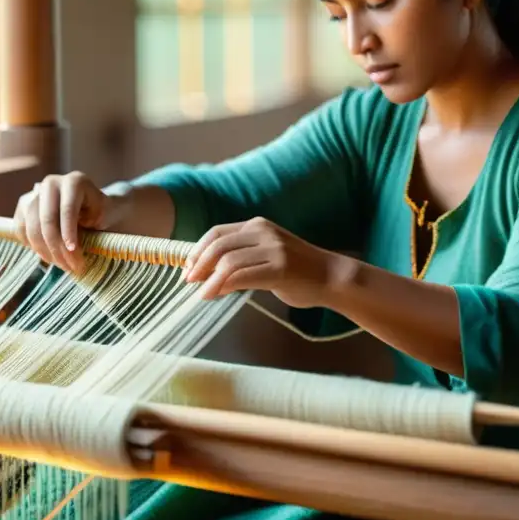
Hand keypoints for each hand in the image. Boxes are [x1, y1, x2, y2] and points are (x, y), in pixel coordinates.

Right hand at [13, 171, 123, 273]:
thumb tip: (72, 249)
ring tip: (60, 265)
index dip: (69, 233)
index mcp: (75, 181)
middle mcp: (52, 183)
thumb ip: (89, 227)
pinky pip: (21, 228)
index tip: (74, 252)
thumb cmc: (100, 213)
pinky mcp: (23, 205)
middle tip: (70, 266)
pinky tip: (46, 256)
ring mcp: (35, 192)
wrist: (90, 207)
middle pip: (47, 219)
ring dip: (44, 251)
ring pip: (32, 226)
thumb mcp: (102, 217)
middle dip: (57, 247)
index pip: (67, 209)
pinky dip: (31, 245)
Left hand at [180, 217, 345, 308]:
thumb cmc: (297, 271)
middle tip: (188, 281)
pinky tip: (216, 294)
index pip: (217, 233)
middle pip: (219, 245)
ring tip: (202, 294)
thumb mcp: (268, 253)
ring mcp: (273, 249)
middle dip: (198, 264)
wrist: (331, 277)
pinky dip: (224, 286)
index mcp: (258, 225)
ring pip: (228, 262)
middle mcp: (264, 232)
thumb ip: (243, 255)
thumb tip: (208, 268)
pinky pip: (243, 276)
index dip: (197, 250)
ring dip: (209, 280)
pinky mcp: (281, 268)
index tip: (187, 267)